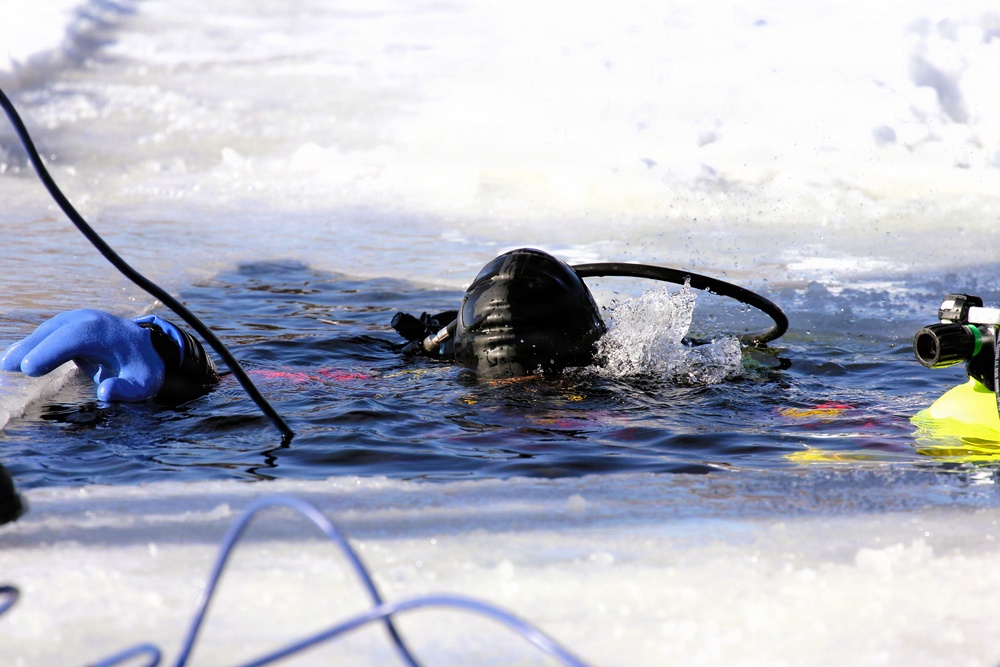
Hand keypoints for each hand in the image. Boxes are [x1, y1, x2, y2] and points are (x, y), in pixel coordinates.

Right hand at [1, 309, 165, 401]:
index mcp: (108, 333)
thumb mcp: (142, 384)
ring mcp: (81, 320)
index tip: (31, 369)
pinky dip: (35, 343)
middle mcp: (92, 320)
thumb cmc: (143, 368)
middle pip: (57, 330)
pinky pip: (51, 332)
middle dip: (33, 346)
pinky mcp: (73, 326)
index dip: (51, 351)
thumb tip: (105, 392)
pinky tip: (18, 356)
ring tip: (9, 363)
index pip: (75, 337)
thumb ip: (125, 389)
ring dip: (29, 344)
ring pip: (51, 329)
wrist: (149, 350)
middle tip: (9, 366)